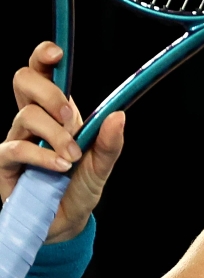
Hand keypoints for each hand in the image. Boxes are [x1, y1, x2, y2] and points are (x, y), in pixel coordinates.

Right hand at [4, 42, 124, 242]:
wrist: (63, 224)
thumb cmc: (79, 190)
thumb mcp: (102, 166)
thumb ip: (110, 143)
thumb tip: (118, 115)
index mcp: (58, 113)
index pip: (43, 73)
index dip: (43, 57)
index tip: (56, 54)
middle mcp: (34, 121)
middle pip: (23, 81)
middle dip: (50, 93)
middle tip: (72, 119)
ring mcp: (17, 140)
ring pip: (26, 116)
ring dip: (55, 134)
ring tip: (71, 158)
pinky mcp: (4, 163)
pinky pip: (15, 147)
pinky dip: (41, 155)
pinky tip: (59, 167)